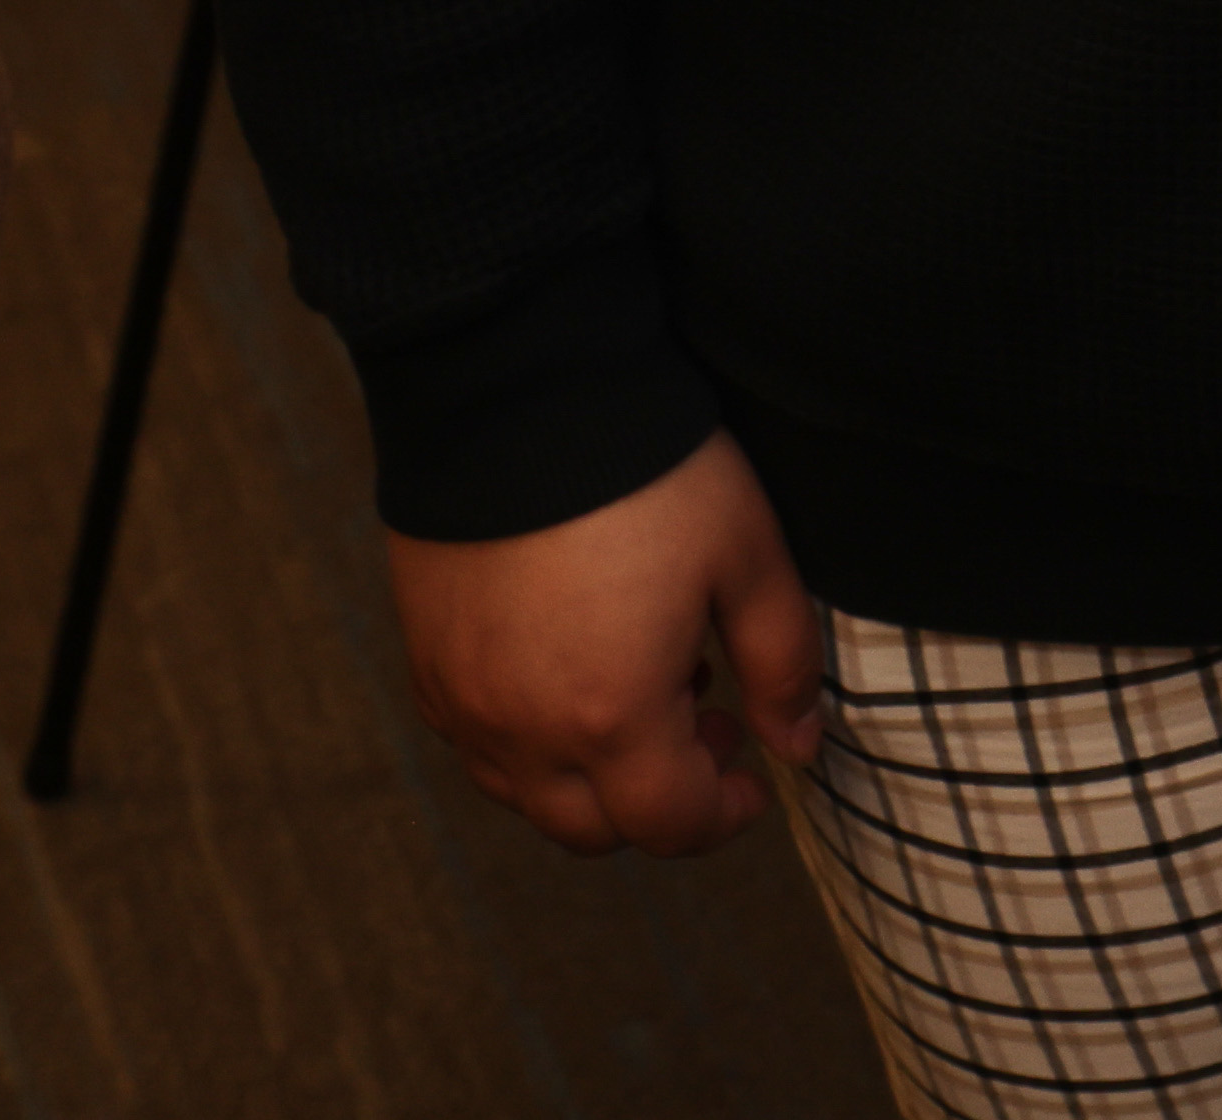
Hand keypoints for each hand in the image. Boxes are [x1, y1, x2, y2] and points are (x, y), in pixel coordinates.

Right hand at [386, 436, 827, 857]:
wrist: (517, 393)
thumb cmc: (648, 472)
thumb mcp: (747, 556)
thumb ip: (781, 665)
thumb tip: (796, 747)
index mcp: (613, 718)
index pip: (670, 825)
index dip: (724, 814)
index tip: (752, 770)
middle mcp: (524, 731)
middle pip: (592, 828)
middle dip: (657, 800)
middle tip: (704, 720)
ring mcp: (464, 702)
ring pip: (527, 794)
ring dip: (588, 774)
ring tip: (637, 683)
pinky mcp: (425, 663)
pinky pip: (474, 742)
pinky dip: (525, 738)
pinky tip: (565, 668)